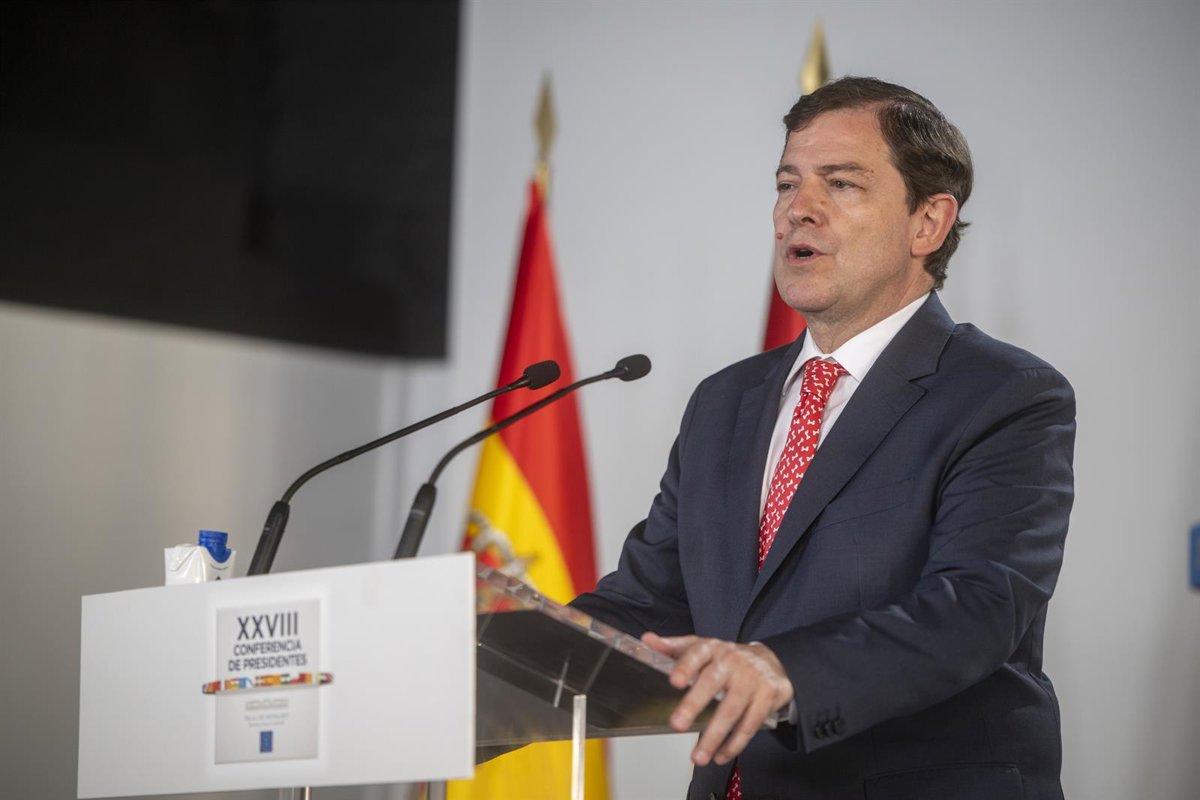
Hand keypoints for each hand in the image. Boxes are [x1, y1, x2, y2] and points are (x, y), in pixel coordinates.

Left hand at [642, 632, 793, 766]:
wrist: (770, 661)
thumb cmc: (726, 658)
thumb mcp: (701, 648)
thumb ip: (673, 648)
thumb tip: (647, 640)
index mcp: (713, 648)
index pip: (697, 653)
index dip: (686, 666)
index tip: (674, 681)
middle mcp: (732, 661)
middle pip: (712, 683)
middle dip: (694, 704)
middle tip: (677, 725)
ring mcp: (751, 679)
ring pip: (731, 710)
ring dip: (713, 736)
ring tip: (698, 757)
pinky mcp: (767, 698)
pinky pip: (749, 724)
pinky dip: (734, 744)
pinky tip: (720, 755)